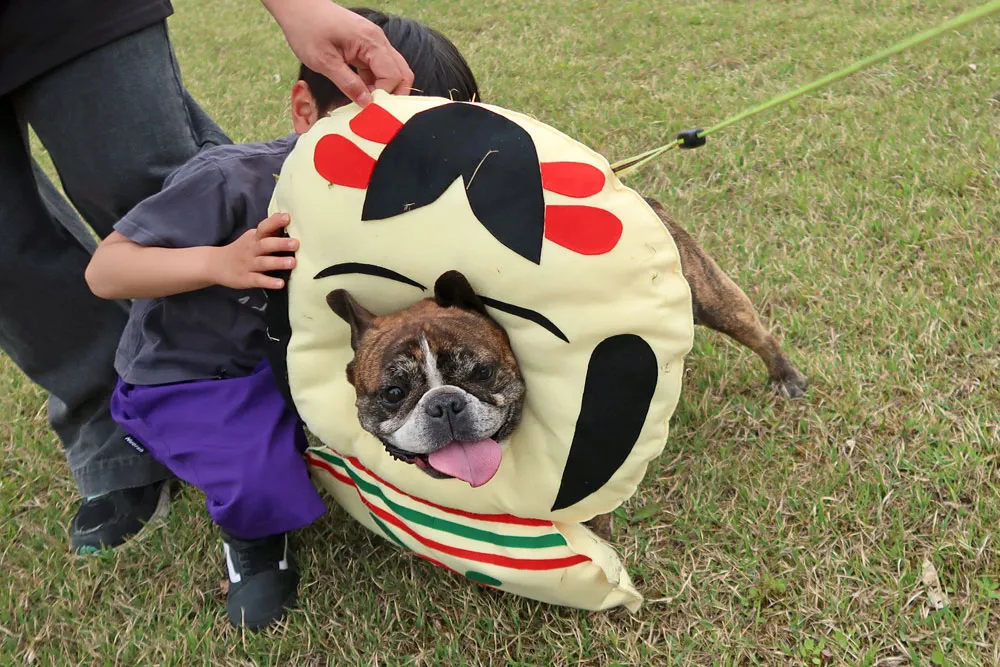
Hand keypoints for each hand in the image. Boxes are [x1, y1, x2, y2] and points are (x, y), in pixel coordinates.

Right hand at [215, 213, 298, 289]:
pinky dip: (269, 282)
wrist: (216, 264)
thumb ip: (269, 232)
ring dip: (278, 262)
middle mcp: (251, 250)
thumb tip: (288, 219)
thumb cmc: (242, 250)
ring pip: (263, 263)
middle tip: (295, 243)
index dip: (275, 222)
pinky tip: (280, 284)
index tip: (287, 217)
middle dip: (280, 243)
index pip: (264, 227)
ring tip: (292, 262)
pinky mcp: (246, 279)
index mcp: (254, 238)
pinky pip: (258, 280)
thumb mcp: (252, 238)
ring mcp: (248, 264)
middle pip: (265, 244)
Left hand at [262, 0, 413, 106]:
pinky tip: (360, 92)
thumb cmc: (307, 29)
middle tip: (374, 109)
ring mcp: (374, 42)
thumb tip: (366, 104)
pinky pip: (379, 67)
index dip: (383, 96)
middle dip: (392, 94)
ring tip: (364, 102)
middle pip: (402, 73)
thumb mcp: (324, 62)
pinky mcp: (366, 45)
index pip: (393, 76)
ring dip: (383, 89)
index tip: (367, 108)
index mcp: (371, 42)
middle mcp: (378, 40)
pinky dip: (374, 82)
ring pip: (393, 71)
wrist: (297, 6)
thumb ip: (348, 84)